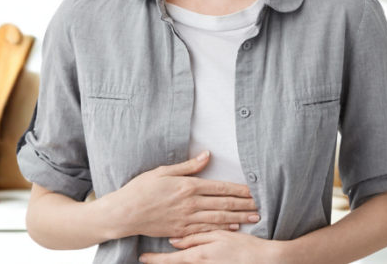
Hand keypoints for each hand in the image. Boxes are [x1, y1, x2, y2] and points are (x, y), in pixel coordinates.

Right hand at [104, 150, 260, 238]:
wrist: (124, 213)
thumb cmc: (140, 189)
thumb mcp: (163, 171)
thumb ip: (188, 166)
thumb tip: (206, 155)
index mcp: (188, 186)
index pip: (220, 187)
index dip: (239, 190)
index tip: (254, 190)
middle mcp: (190, 203)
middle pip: (224, 204)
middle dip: (245, 204)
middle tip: (262, 205)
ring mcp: (187, 219)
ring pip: (219, 218)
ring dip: (239, 217)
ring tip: (254, 217)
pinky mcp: (181, 230)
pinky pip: (206, 230)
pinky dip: (222, 228)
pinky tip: (233, 227)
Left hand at [141, 230, 281, 262]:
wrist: (263, 261)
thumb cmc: (243, 246)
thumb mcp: (219, 236)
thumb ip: (196, 238)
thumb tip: (175, 241)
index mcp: (199, 255)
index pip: (171, 259)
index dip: (155, 259)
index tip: (142, 258)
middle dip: (161, 262)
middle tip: (147, 258)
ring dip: (175, 261)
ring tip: (161, 259)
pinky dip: (189, 262)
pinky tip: (186, 257)